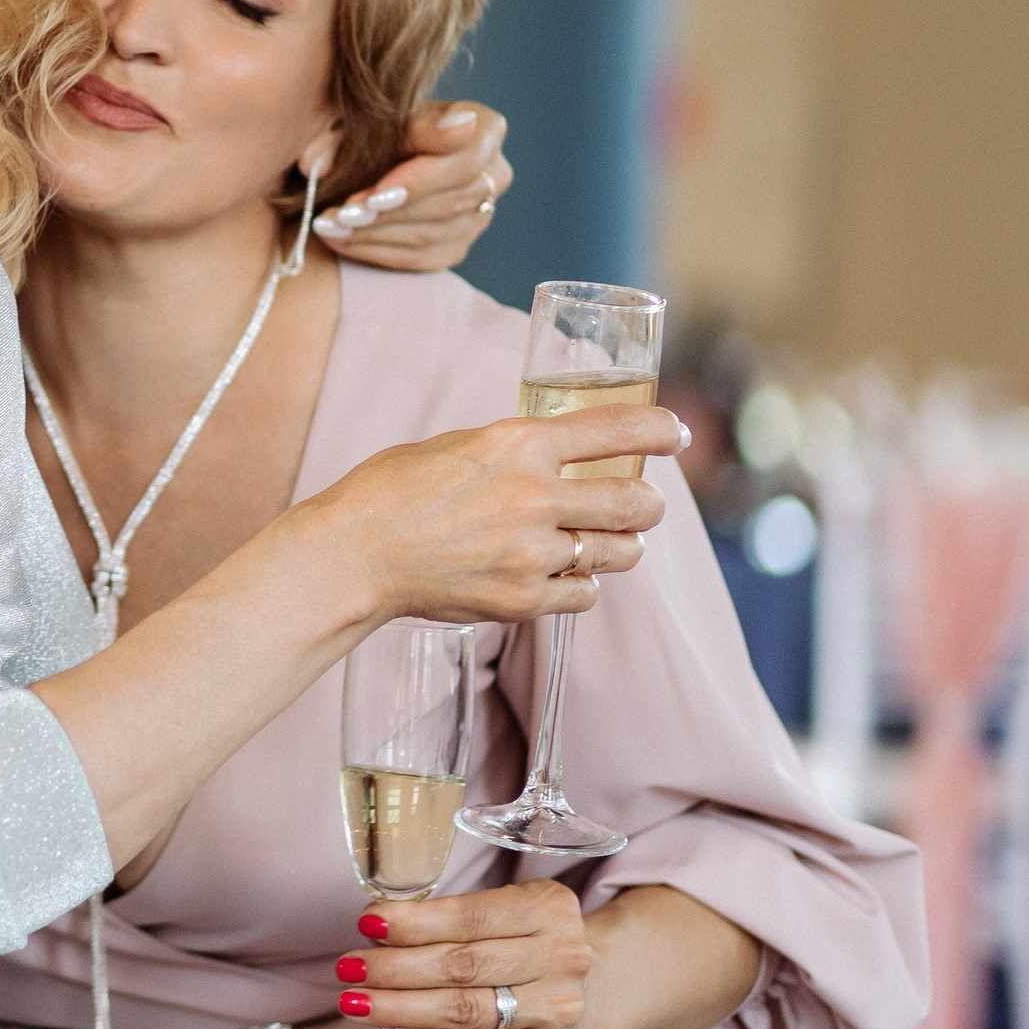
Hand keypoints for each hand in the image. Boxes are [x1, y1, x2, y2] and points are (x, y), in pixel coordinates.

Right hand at [294, 404, 679, 625]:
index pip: (614, 429)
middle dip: (649, 504)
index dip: (656, 430)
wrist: (353, 554)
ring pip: (618, 553)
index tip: (674, 433)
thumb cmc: (389, 492)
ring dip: (622, 546)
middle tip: (646, 504)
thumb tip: (550, 463)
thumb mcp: (457, 447)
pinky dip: (580, 585)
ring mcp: (532, 552)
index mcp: (517, 443)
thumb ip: (511, 454)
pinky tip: (560, 576)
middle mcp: (534, 495)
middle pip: (633, 502)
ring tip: (608, 544)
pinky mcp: (523, 599)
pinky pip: (583, 594)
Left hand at [316, 101, 511, 271]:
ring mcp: (479, 214)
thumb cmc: (375, 126)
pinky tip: (340, 240)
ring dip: (375, 234)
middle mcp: (494, 173)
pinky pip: (421, 257)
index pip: (465, 160)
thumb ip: (341, 135)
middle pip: (449, 202)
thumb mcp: (362, 118)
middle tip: (342, 215)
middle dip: (389, 213)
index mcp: (484, 127)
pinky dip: (376, 251)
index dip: (419, 181)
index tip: (374, 195)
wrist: (375, 153)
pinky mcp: (457, 246)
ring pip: (432, 234)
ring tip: (330, 226)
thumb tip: (318, 160)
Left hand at [337, 880, 593, 1028]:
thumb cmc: (531, 940)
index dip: (413, 922)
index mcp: (548, 908)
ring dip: (397, 1009)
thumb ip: (453, 915)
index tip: (366, 922)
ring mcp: (554, 1011)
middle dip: (394, 967)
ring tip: (353, 1003)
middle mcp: (560, 958)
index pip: (470, 916)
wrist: (599, 990)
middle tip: (348, 967)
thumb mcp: (509, 909)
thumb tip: (376, 924)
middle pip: (461, 965)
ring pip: (461, 1011)